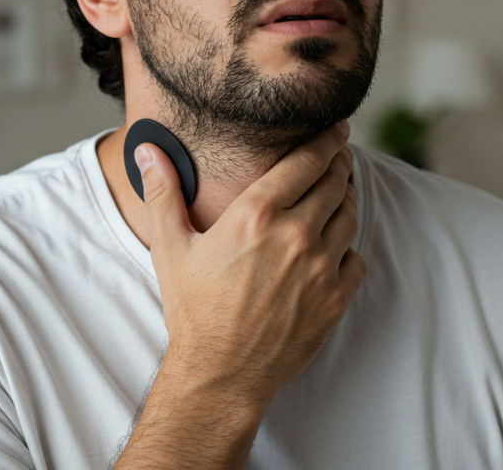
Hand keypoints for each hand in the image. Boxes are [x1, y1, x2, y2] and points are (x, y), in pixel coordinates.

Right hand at [136, 120, 365, 409]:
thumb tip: (147, 149)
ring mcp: (320, 267)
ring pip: (349, 216)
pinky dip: (348, 249)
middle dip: (339, 164)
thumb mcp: (171, 247)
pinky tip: (333, 248)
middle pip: (335, 182)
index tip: (336, 128)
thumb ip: (164, 192)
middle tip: (339, 157)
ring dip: (345, 201)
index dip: (327, 139)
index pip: (307, 160)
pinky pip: (356, 258)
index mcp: (257, 214)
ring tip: (337, 196)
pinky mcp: (335, 298)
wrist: (220, 374)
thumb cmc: (192, 310)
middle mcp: (295, 234)